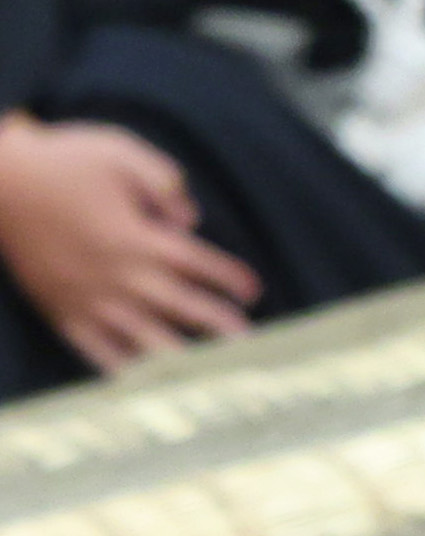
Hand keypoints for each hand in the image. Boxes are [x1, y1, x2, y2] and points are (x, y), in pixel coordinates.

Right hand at [0, 114, 257, 369]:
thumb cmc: (63, 161)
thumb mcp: (120, 151)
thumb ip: (164, 181)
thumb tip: (191, 220)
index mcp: (137, 237)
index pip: (198, 263)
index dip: (230, 277)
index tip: (253, 290)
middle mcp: (117, 274)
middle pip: (181, 306)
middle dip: (219, 324)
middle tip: (251, 344)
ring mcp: (88, 297)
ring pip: (145, 335)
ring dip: (182, 354)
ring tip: (211, 372)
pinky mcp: (61, 310)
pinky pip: (96, 349)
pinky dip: (123, 368)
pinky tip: (146, 384)